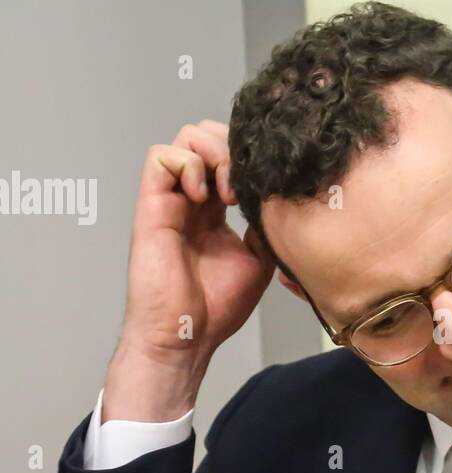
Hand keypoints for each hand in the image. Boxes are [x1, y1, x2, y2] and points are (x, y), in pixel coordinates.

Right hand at [104, 121, 275, 419]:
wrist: (186, 335)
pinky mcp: (151, 206)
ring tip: (228, 192)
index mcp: (214, 210)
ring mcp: (171, 199)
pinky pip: (161, 157)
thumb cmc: (215, 307)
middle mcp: (192, 199)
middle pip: (209, 137)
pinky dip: (187, 165)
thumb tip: (278, 198)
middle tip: (247, 185)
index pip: (230, 157)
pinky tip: (204, 196)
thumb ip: (265, 224)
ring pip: (187, 138)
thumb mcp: (259, 258)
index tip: (268, 185)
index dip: (249, 159)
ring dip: (214, 153)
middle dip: (234, 148)